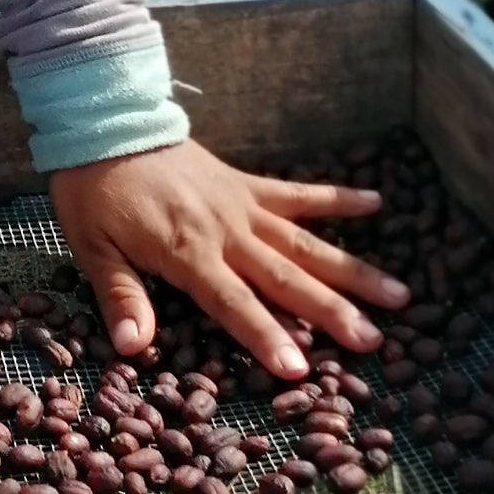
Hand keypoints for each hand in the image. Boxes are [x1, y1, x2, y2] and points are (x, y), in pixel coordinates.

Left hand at [52, 138, 406, 379]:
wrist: (104, 124)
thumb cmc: (94, 193)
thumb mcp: (92, 248)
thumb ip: (120, 296)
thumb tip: (133, 347)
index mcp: (188, 252)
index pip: (234, 304)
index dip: (266, 338)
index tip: (299, 370)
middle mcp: (226, 231)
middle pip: (286, 278)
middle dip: (331, 313)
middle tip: (374, 341)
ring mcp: (242, 206)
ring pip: (306, 242)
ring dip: (352, 269)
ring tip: (400, 293)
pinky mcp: (246, 184)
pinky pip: (297, 192)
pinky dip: (336, 198)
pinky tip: (377, 202)